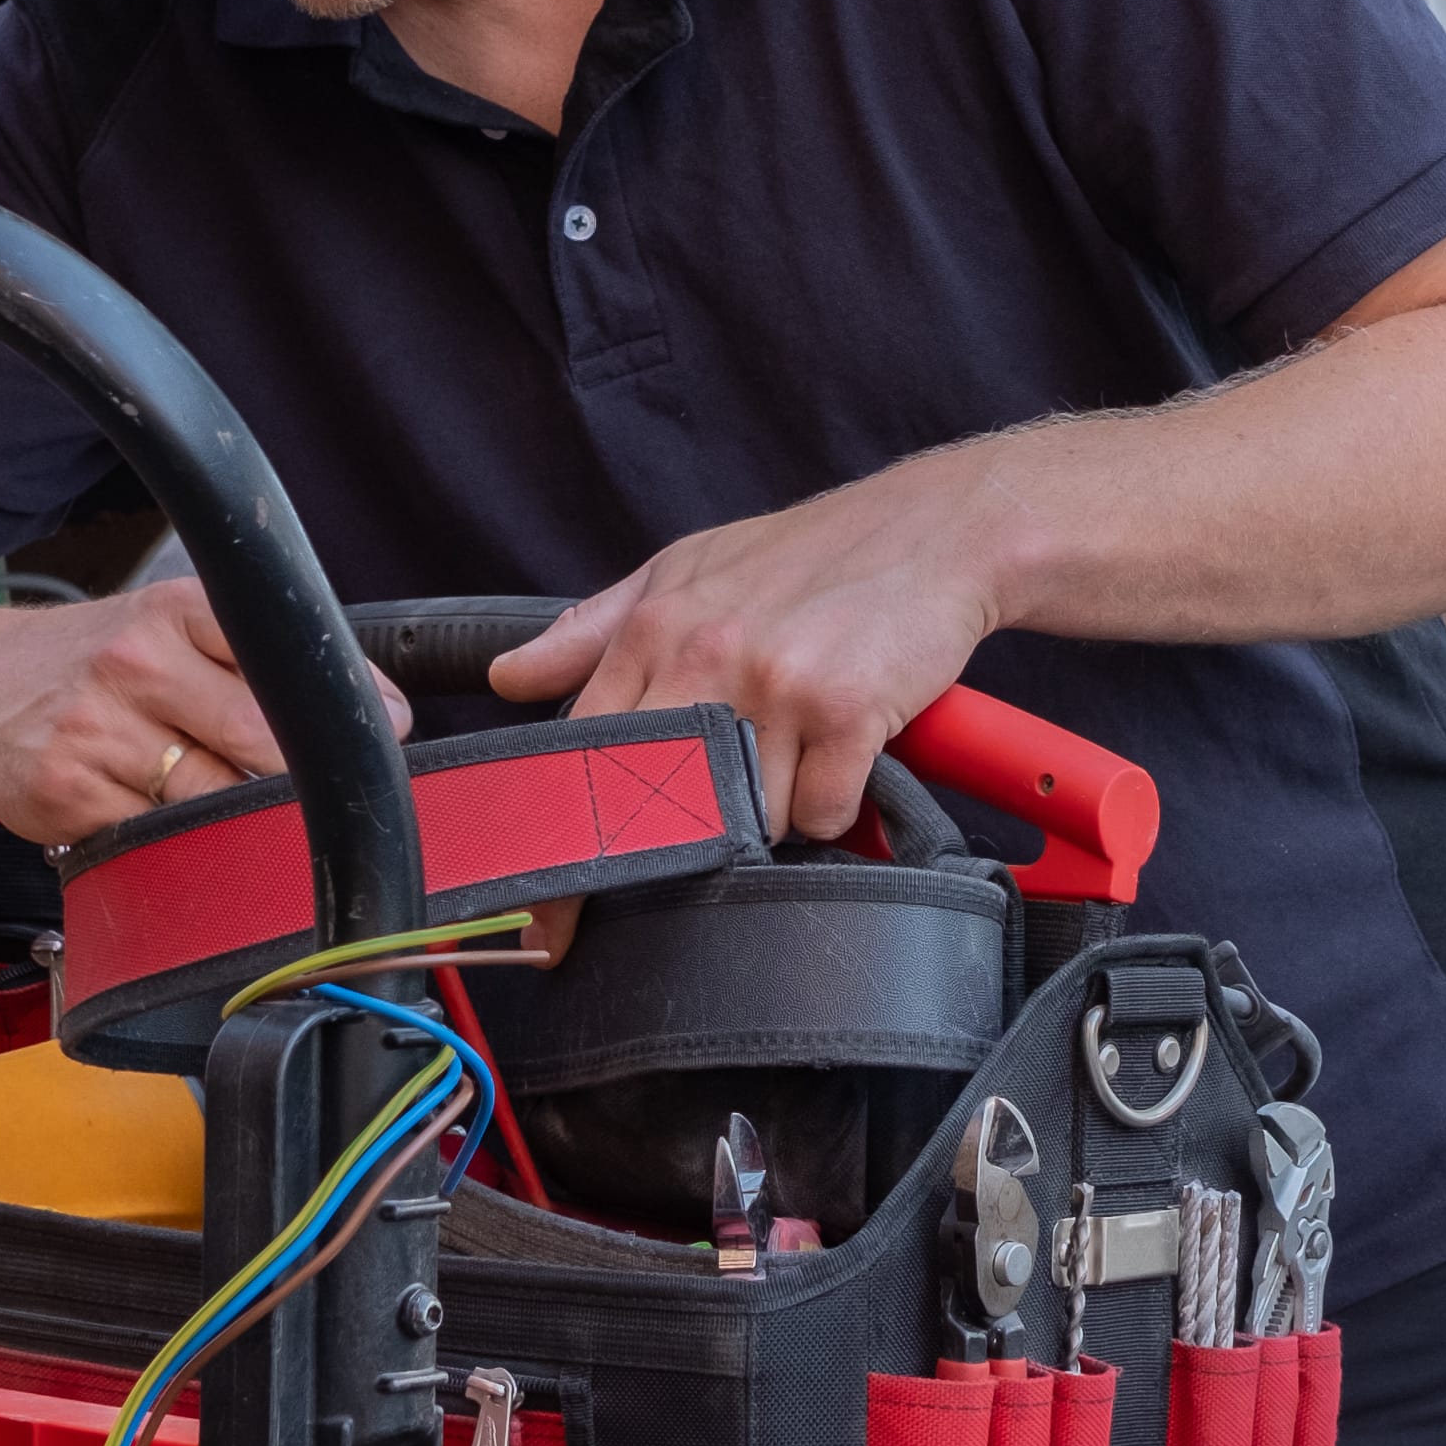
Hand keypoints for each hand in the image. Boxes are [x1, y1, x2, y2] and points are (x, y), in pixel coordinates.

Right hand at [0, 578, 409, 846]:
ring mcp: (96, 729)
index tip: (382, 737)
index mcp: (180, 611)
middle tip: (312, 794)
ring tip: (231, 808)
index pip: (288, 662)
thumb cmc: (101, 663)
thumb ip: (267, 659)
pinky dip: (177, 845)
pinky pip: (155, 840)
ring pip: (212, 801)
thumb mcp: (178, 627)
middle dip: (299, 778)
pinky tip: (167, 824)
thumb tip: (383, 711)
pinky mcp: (68, 794)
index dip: (346, 712)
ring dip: (239, 820)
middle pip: (260, 740)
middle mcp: (136, 661)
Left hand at [492, 471, 1004, 840]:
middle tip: (672, 881)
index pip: (579, 755)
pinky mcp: (848, 711)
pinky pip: (820, 814)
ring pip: (746, 820)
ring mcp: (778, 686)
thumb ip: (591, 629)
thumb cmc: (808, 555)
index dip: (558, 847)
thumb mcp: (684, 571)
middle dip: (656, 861)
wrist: (936, 528)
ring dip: (768, 817)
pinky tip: (841, 760)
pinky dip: (831, 808)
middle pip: (653, 805)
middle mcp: (707, 658)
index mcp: (656, 630)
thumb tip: (509, 678)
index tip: (546, 916)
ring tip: (792, 761)